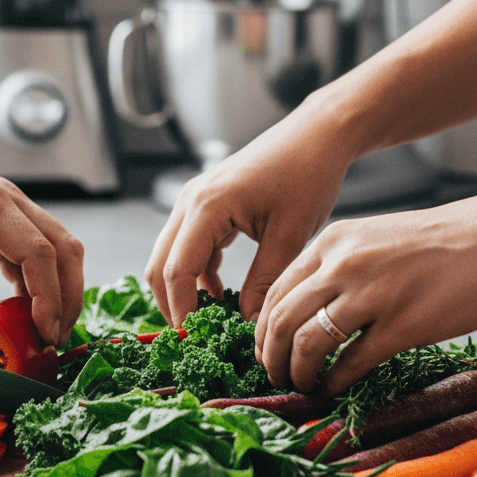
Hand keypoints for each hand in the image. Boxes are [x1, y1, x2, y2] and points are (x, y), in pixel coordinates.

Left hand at [0, 123, 83, 347]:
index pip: (40, 254)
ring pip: (53, 247)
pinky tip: (20, 308)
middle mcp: (6, 199)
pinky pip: (30, 247)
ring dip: (56, 287)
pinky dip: (34, 278)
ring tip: (42, 331)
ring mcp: (4, 204)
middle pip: (62, 249)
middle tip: (54, 341)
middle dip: (67, 297)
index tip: (45, 335)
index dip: (49, 298)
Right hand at [145, 100, 353, 328]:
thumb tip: (247, 324)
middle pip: (160, 264)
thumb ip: (263, 283)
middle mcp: (190, 200)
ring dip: (182, 288)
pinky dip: (195, 271)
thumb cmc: (307, 175)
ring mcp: (194, 199)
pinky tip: (220, 292)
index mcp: (207, 206)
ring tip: (209, 320)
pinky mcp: (206, 202)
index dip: (181, 310)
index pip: (177, 270)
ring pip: (169, 254)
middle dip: (172, 304)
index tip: (195, 341)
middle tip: (196, 337)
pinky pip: (187, 244)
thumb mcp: (289, 237)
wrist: (316, 136)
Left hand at [255, 161, 476, 395]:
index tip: (263, 349)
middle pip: (281, 319)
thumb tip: (302, 309)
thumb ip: (334, 267)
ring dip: (297, 372)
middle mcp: (342, 264)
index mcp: (330, 242)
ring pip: (307, 342)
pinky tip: (335, 388)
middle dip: (270, 356)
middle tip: (273, 376)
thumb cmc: (436, 242)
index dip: (262, 328)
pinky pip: (351, 361)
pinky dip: (335, 381)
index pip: (275, 291)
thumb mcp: (370, 239)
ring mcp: (371, 294)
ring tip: (302, 385)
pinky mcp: (403, 325)